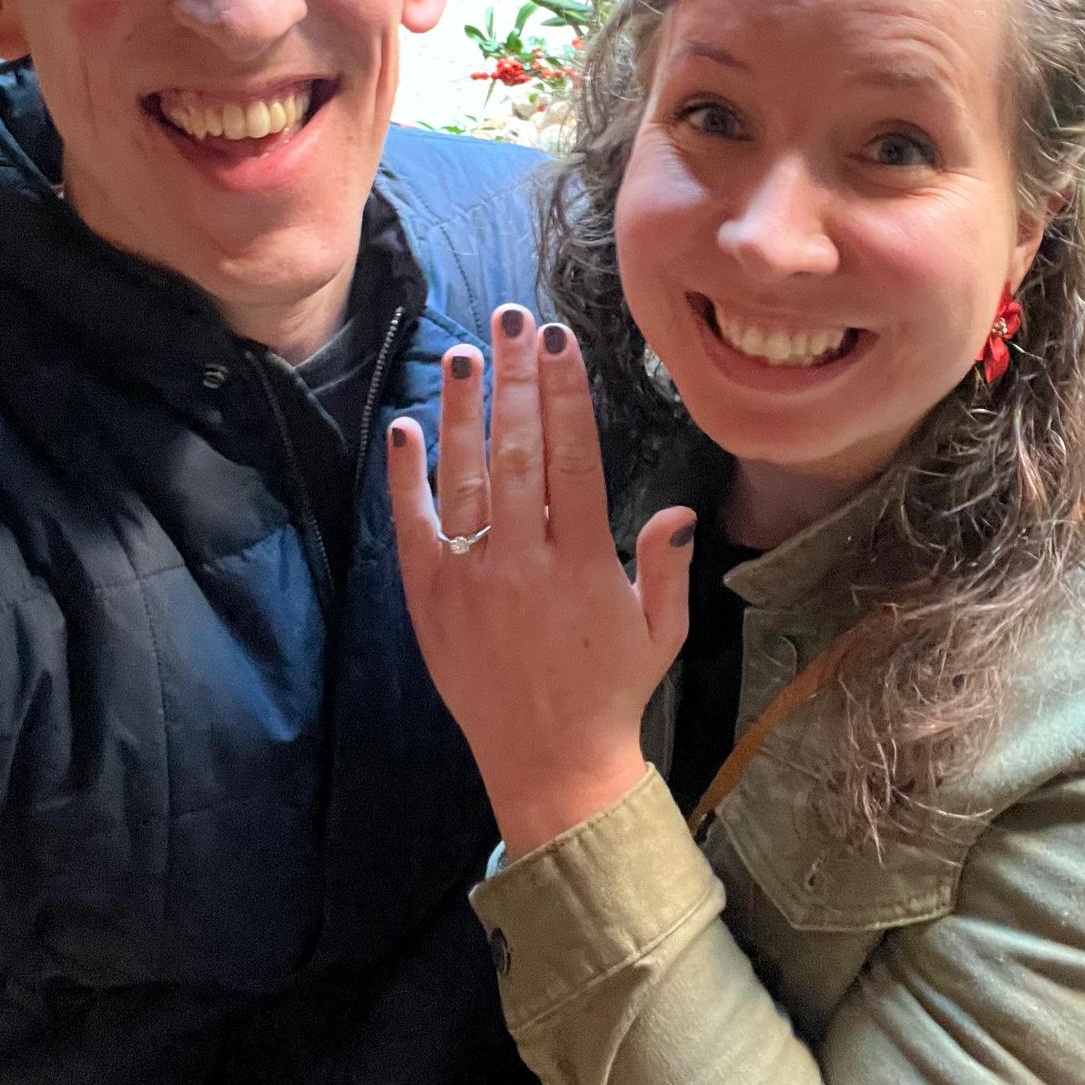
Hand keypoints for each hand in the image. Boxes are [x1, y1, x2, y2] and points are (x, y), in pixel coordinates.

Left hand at [388, 306, 694, 857]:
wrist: (549, 765)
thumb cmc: (612, 692)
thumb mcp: (661, 631)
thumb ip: (666, 567)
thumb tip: (678, 509)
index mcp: (584, 563)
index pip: (573, 456)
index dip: (565, 394)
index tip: (558, 341)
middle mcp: (523, 562)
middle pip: (518, 450)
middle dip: (514, 379)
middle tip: (510, 319)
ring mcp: (471, 579)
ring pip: (464, 477)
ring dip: (462, 411)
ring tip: (461, 354)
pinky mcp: (429, 600)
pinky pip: (415, 527)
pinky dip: (407, 477)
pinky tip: (406, 427)